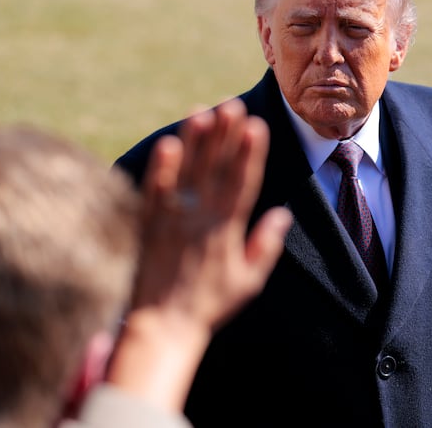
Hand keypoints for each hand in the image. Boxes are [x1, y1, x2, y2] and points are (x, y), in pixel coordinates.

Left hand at [105, 98, 291, 409]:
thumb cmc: (209, 305)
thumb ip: (265, 246)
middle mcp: (200, 220)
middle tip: (232, 105)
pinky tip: (166, 143)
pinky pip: (153, 192)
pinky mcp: (148, 225)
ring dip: (195, 141)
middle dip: (225, 136)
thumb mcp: (248, 281)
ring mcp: (172, 220)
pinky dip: (160, 168)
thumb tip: (282, 214)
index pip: (242, 183)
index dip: (250, 153)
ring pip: (186, 173)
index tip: (257, 125)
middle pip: (215, 170)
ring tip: (203, 111)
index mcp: (227, 231)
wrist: (161, 326)